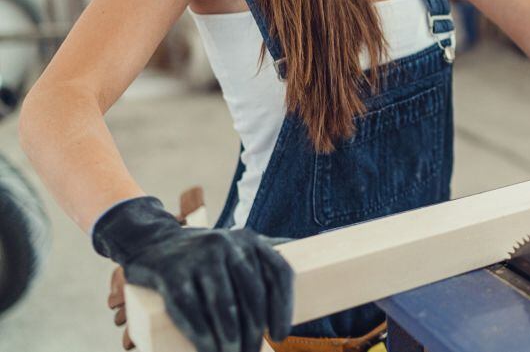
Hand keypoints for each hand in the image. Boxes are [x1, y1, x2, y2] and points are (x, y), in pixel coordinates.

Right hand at [92, 196, 293, 351]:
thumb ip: (270, 252)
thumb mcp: (240, 247)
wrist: (154, 243)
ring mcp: (198, 257)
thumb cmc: (208, 255)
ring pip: (222, 304)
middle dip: (254, 332)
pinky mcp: (171, 272)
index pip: (278, 272)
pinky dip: (200, 334)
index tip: (280, 336)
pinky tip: (208, 350)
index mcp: (250, 240)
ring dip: (229, 339)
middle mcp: (227, 244)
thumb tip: (323, 242)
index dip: (284, 307)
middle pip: (252, 294)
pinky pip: (189, 307)